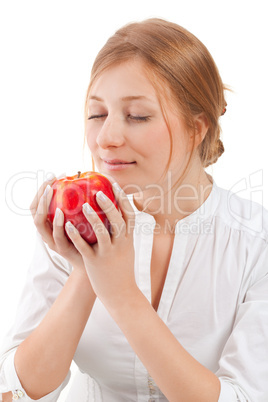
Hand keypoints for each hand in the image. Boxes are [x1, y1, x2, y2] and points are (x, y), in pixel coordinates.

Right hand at [30, 177, 84, 270]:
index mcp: (50, 223)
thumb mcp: (83, 218)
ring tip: (52, 194)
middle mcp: (47, 232)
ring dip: (45, 208)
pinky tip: (63, 214)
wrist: (95, 261)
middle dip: (40, 197)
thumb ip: (82, 203)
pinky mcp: (63, 250)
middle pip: (35, 213)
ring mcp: (53, 242)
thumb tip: (91, 178)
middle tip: (50, 184)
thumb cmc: (89, 236)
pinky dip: (58, 225)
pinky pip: (58, 237)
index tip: (54, 176)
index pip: (38, 204)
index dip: (42, 190)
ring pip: (41, 225)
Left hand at [65, 183, 137, 307]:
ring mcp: (108, 253)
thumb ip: (121, 233)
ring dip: (93, 217)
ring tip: (83, 205)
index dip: (123, 199)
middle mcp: (121, 244)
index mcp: (128, 239)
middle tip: (98, 191)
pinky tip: (68, 225)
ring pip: (102, 232)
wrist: (121, 293)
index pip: (129, 215)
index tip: (114, 185)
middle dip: (109, 204)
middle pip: (118, 220)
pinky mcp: (95, 262)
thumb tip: (115, 215)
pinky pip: (85, 247)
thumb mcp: (126, 248)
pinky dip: (76, 235)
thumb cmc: (121, 268)